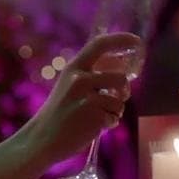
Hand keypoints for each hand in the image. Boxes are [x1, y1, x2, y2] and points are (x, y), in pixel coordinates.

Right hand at [21, 32, 138, 162]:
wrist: (42, 139)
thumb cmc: (59, 114)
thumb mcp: (69, 87)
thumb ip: (90, 77)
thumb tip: (121, 72)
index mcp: (73, 68)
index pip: (100, 44)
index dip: (121, 39)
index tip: (136, 41)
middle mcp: (79, 78)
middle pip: (120, 78)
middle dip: (124, 92)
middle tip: (118, 99)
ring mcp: (87, 96)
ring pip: (119, 101)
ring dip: (115, 112)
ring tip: (97, 118)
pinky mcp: (94, 115)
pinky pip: (114, 117)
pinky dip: (109, 124)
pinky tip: (93, 128)